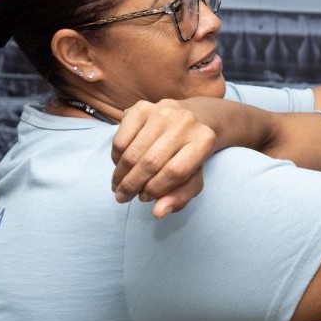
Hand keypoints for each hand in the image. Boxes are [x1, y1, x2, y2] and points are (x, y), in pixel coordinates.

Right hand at [110, 99, 215, 217]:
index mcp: (204, 140)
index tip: (146, 198)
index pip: (175, 172)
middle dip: (132, 186)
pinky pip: (120, 139)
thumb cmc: (191, 153)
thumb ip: (180, 197)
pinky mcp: (141, 107)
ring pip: (132, 152)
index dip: (156, 190)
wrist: (194, 118)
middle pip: (151, 162)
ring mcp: (162, 111)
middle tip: (123, 197)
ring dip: (121, 175)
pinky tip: (120, 165)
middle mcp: (185, 122)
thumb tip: (158, 212)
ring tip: (118, 186)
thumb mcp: (194, 177)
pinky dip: (116, 158)